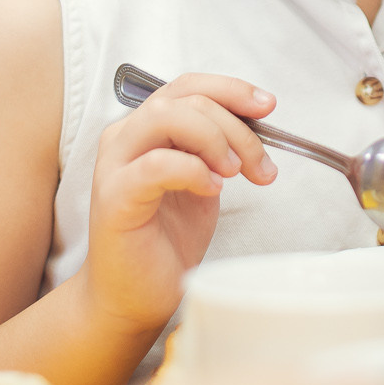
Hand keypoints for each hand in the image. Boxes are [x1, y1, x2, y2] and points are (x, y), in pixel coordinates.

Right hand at [77, 74, 278, 331]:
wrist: (133, 298)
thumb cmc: (166, 242)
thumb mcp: (203, 183)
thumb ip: (217, 149)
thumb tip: (257, 122)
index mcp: (146, 129)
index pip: (188, 86)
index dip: (231, 89)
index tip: (268, 106)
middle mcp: (125, 138)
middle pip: (185, 98)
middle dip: (235, 125)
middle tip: (260, 165)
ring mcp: (115, 165)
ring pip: (166, 117)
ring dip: (214, 138)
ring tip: (234, 172)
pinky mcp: (115, 198)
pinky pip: (156, 164)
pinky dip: (192, 170)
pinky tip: (212, 190)